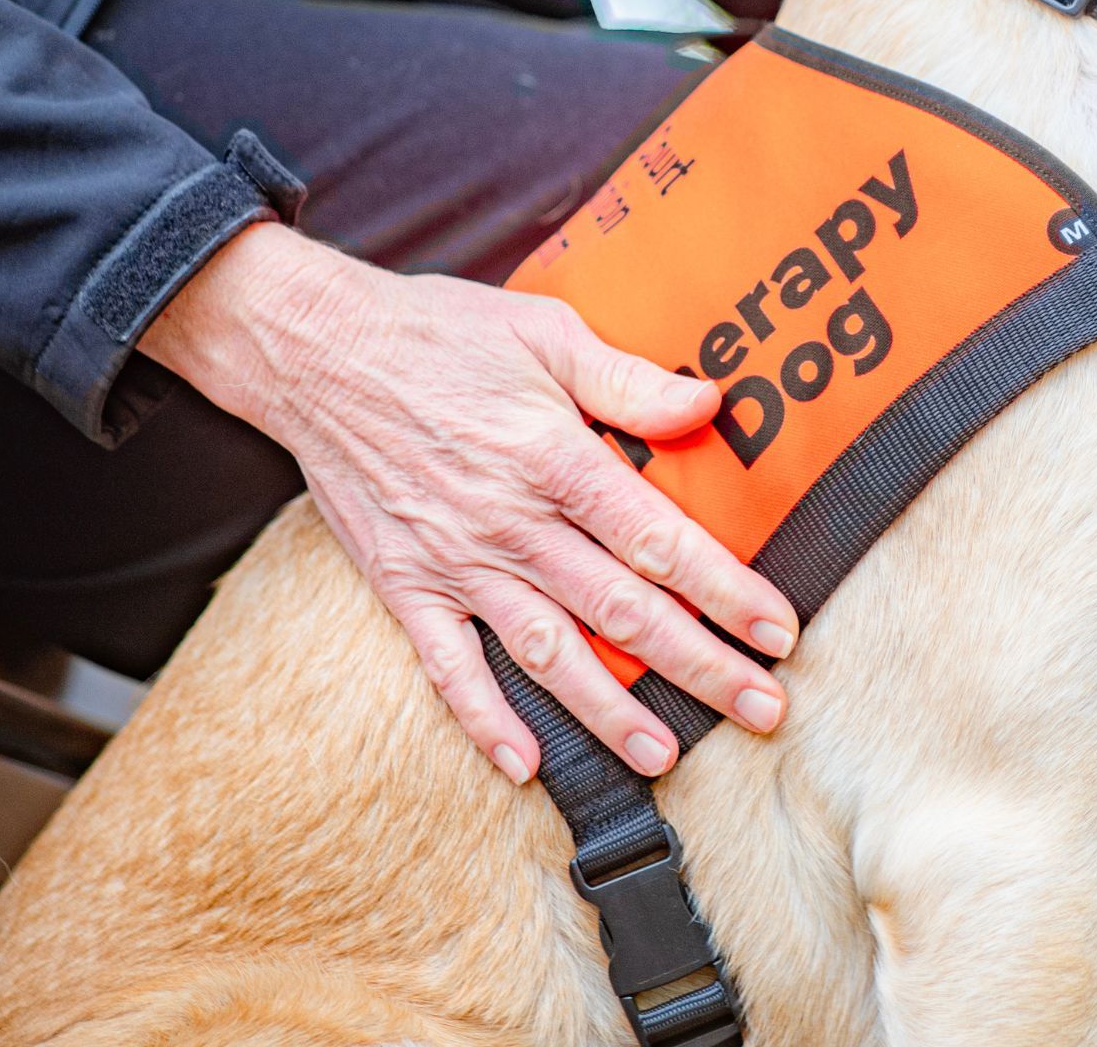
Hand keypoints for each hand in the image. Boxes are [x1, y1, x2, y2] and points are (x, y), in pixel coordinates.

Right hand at [141, 222, 794, 783]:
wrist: (317, 351)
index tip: (779, 632)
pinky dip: (483, 719)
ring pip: (547, 652)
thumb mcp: (545, 330)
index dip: (726, 590)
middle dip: (700, 665)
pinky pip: (447, 666)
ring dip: (609, 710)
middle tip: (762, 709)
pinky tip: (522, 766)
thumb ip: (628, 379)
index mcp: (554, 458)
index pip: (659, 541)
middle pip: (622, 610)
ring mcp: (456, 561)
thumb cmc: (439, 332)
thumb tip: (711, 401)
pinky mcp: (405, 585)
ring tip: (665, 754)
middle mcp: (512, 522)